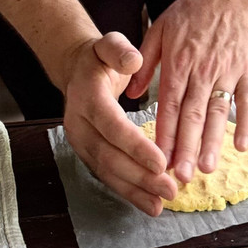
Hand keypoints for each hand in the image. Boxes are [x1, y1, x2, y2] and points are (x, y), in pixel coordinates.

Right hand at [62, 32, 178, 215]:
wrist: (77, 71)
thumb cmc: (101, 58)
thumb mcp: (109, 44)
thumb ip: (120, 50)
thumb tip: (134, 61)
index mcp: (86, 96)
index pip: (111, 125)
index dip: (135, 146)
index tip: (161, 161)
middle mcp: (78, 123)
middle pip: (108, 155)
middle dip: (140, 176)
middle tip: (170, 187)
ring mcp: (81, 142)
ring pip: (107, 172)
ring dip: (135, 190)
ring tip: (162, 202)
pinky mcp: (88, 154)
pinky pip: (108, 176)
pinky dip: (129, 192)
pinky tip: (150, 204)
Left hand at [125, 0, 247, 183]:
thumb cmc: (190, 12)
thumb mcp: (158, 30)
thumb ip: (143, 63)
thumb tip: (129, 94)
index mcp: (178, 62)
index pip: (169, 105)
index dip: (164, 133)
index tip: (158, 159)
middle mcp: (202, 70)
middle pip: (193, 115)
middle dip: (187, 147)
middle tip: (182, 175)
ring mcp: (227, 71)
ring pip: (219, 112)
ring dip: (214, 142)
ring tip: (208, 168)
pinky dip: (245, 122)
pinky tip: (241, 145)